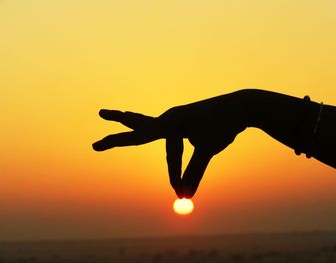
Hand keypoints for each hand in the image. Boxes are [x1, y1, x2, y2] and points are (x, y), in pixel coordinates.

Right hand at [92, 93, 246, 197]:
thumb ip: (195, 171)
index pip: (170, 155)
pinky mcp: (178, 120)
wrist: (240, 105)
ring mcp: (173, 117)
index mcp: (174, 122)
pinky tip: (138, 124)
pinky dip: (144, 126)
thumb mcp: (209, 147)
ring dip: (125, 120)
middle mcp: (169, 117)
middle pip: (137, 128)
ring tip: (107, 114)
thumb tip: (185, 198)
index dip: (176, 175)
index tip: (183, 192)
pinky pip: (157, 126)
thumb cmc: (224, 125)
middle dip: (116, 136)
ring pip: (144, 122)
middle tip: (95, 141)